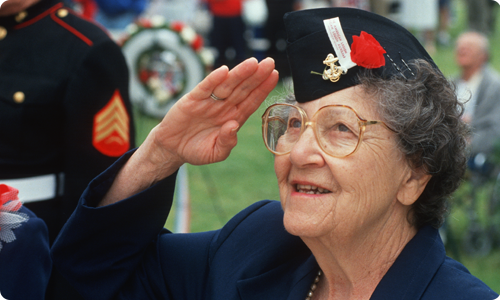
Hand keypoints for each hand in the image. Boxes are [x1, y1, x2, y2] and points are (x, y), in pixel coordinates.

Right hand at [141, 57, 277, 177]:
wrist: (172, 148)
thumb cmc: (196, 150)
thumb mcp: (215, 153)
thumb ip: (227, 143)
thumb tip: (233, 126)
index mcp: (233, 118)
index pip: (251, 101)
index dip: (263, 89)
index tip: (275, 76)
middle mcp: (224, 107)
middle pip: (243, 89)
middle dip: (256, 76)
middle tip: (270, 63)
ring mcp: (209, 101)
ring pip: (227, 85)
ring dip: (240, 73)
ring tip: (253, 63)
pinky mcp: (192, 100)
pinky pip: (205, 88)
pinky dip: (213, 79)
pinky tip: (224, 70)